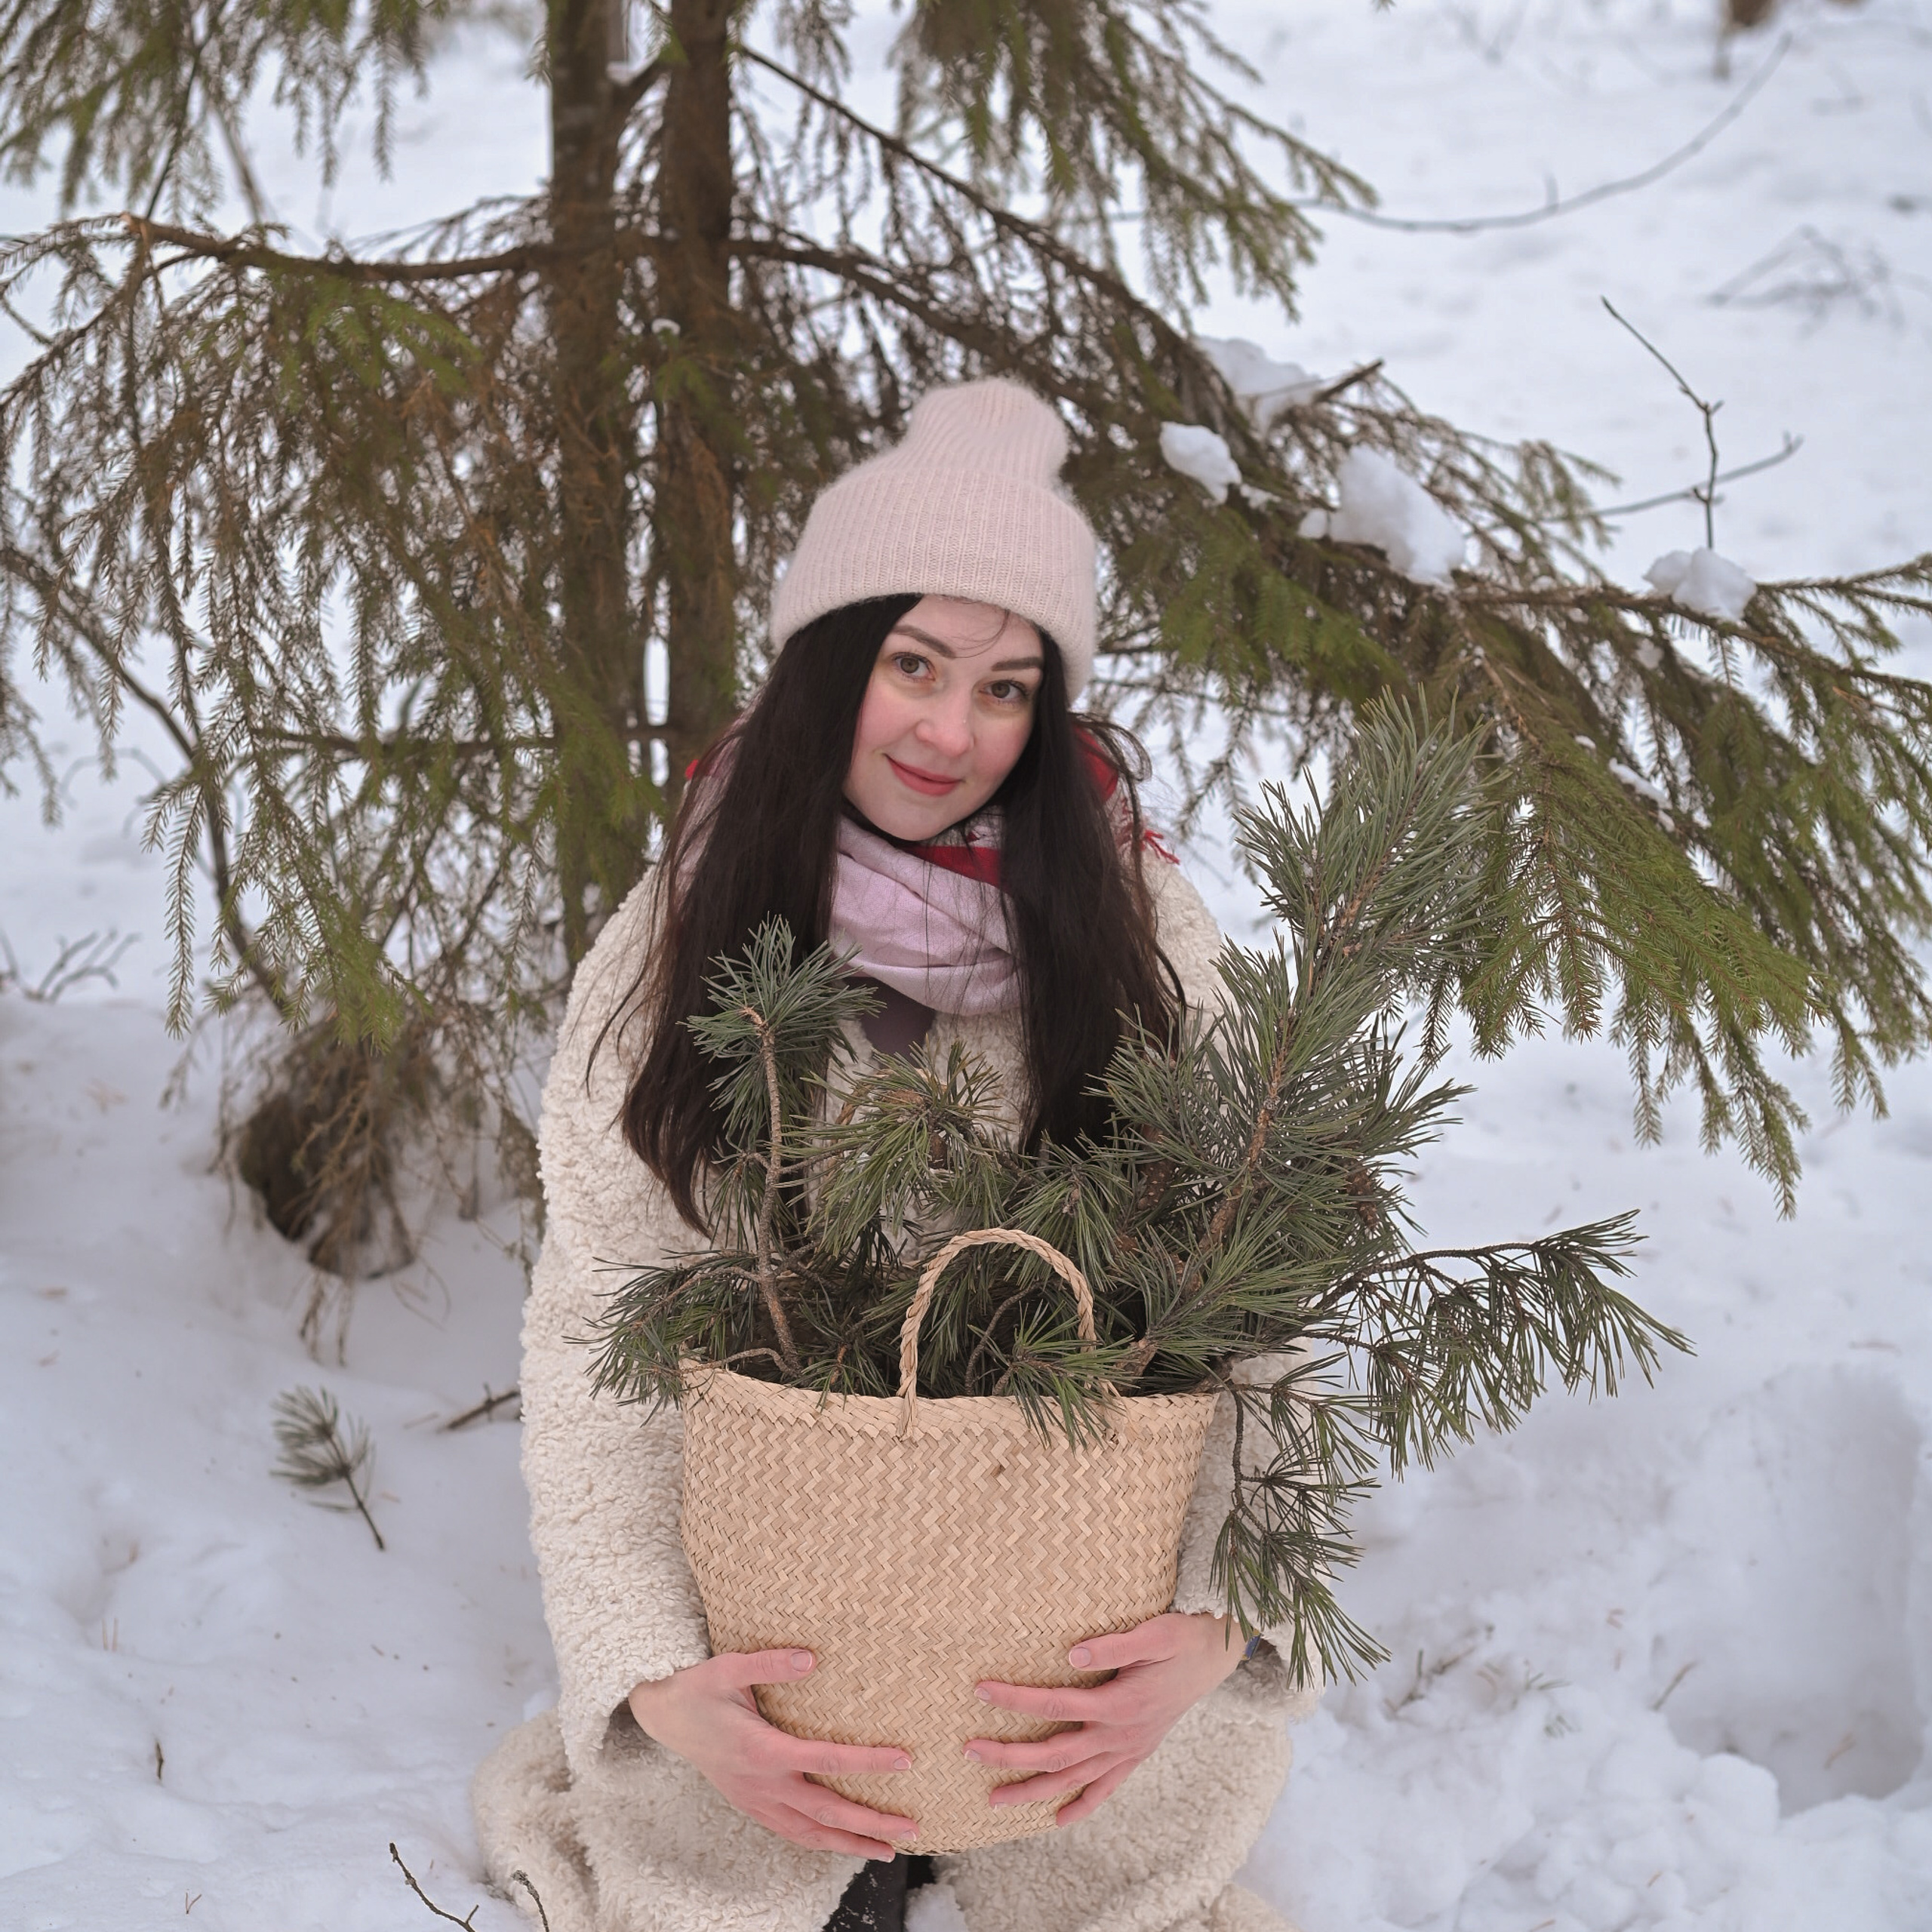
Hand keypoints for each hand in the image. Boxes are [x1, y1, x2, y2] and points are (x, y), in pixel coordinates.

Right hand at [628, 1648, 917, 1857]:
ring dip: (850, 1844)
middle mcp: (762, 1784)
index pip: (826, 1761)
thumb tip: (811, 1659)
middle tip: (911, 1830)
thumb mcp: (728, 1667)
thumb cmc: (698, 1689)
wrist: (663, 1718)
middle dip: (871, 1824)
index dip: (868, 1763)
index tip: (905, 1760)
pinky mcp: (751, 1805)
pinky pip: (791, 1832)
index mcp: (762, 1750)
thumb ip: (770, 1664)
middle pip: (826, 1813)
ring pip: (810, 1833)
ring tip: (887, 1850)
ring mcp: (756, 1800)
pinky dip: (820, 1843)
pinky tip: (840, 1845)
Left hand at [965, 1612, 1246, 1826]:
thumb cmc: (1179, 1639)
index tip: (981, 1690)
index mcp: (1117, 1704)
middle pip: (1055, 1754)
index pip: (1054, 1706)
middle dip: (1009, 1757)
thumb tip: (1071, 1654)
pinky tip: (1057, 1819)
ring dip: (1033, 1790)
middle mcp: (1119, 1736)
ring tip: (994, 1800)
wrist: (1213, 1658)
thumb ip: (1111, 1646)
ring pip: (1073, 1779)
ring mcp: (1127, 1751)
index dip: (1016, 1700)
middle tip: (968, 1752)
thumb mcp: (1152, 1633)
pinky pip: (1105, 1789)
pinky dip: (1081, 1806)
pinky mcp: (1135, 1755)